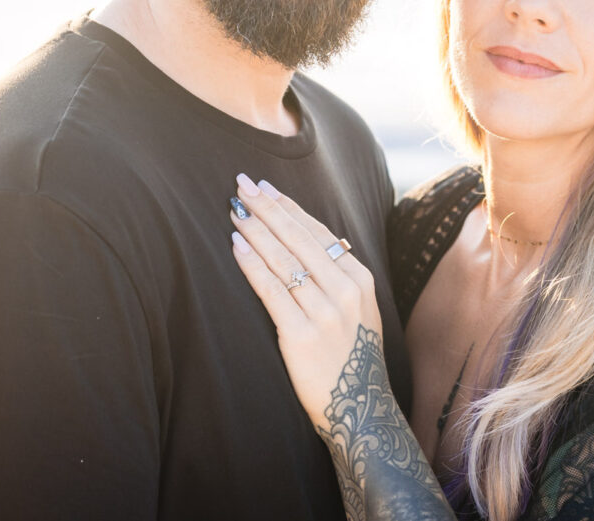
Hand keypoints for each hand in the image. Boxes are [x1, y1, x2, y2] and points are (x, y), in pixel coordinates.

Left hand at [228, 173, 382, 430]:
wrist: (360, 408)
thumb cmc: (352, 358)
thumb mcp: (360, 310)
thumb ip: (341, 276)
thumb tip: (322, 238)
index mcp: (360, 279)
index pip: (319, 232)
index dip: (289, 207)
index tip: (266, 187)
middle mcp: (345, 290)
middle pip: (299, 238)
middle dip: (267, 208)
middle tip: (242, 184)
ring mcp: (325, 312)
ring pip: (284, 259)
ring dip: (256, 229)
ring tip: (234, 209)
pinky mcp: (302, 334)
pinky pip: (272, 289)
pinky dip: (252, 263)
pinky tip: (237, 244)